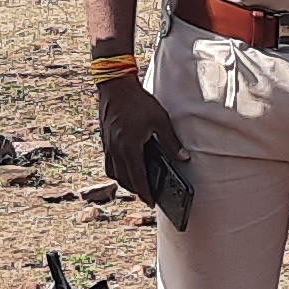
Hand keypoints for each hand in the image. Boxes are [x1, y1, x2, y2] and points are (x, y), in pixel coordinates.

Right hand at [97, 71, 182, 199]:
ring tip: (137, 183)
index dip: (145, 193)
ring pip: (113, 173)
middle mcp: (116, 150)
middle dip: (136, 190)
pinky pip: (109, 163)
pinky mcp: (105, 140)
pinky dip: (117, 170)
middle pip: (124, 179)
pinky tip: (126, 166)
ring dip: (125, 181)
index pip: (138, 178)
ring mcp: (108, 146)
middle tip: (147, 195)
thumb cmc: (138, 102)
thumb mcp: (160, 120)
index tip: (151, 203)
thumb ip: (172, 142)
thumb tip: (184, 158)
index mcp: (129, 148)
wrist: (115, 86)